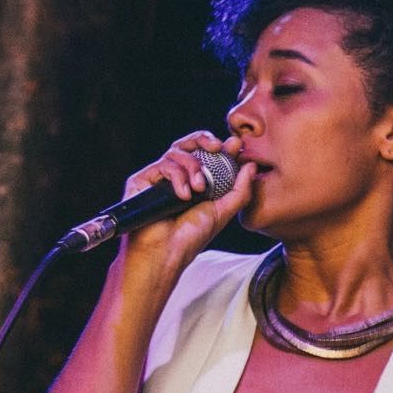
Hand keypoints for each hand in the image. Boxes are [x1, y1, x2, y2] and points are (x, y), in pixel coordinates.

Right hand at [118, 131, 255, 272]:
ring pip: (177, 151)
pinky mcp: (141, 180)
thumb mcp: (223, 212)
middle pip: (188, 143)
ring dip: (193, 167)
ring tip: (200, 189)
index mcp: (195, 181)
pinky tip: (185, 195)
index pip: (206, 154)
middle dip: (204, 139)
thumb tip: (251, 165)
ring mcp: (158, 177)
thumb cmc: (191, 237)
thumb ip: (240, 190)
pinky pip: (163, 164)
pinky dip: (178, 177)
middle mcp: (176, 176)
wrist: (166, 252)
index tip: (236, 145)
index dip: (220, 146)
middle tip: (217, 147)